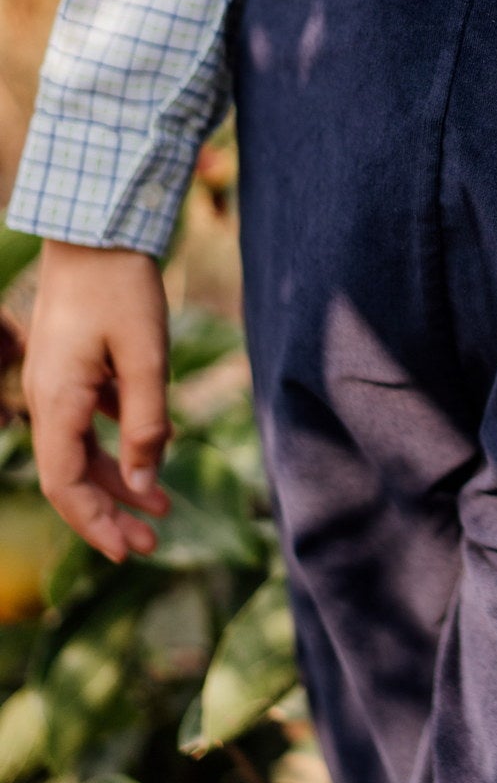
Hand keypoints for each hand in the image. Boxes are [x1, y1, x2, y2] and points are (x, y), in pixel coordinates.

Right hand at [21, 240, 172, 562]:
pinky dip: (122, 436)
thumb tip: (143, 479)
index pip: (65, 484)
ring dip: (120, 476)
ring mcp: (58, 381)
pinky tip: (158, 442)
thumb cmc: (121, 288)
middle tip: (153, 542)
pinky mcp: (74, 364)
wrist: (97, 231)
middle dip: (111, 512)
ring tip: (163, 503)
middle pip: (72, 474)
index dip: (96, 522)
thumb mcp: (146, 355)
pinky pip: (93, 416)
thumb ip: (146, 419)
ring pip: (84, 446)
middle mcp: (47, 397)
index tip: (130, 550)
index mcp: (56, 401)